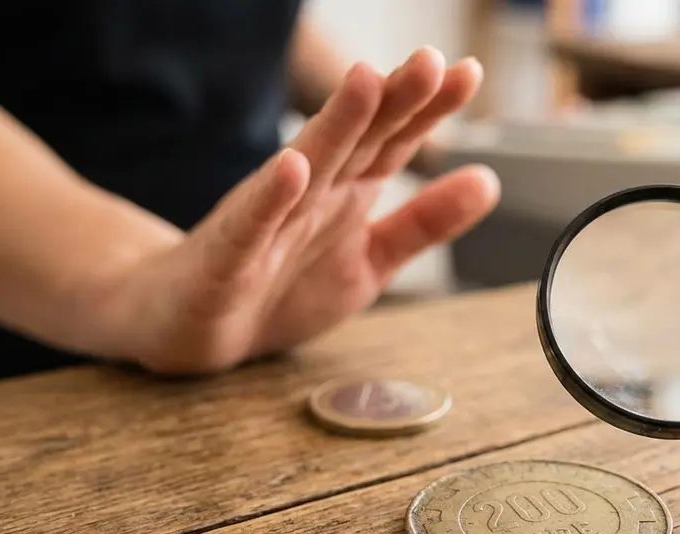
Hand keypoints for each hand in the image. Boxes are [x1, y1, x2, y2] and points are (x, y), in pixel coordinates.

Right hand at [94, 47, 498, 372]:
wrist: (190, 328)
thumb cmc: (278, 287)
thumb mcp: (370, 260)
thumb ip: (425, 223)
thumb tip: (489, 181)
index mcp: (347, 190)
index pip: (394, 140)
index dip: (430, 109)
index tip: (468, 73)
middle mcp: (310, 191)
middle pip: (358, 138)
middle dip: (393, 99)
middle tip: (429, 61)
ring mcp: (267, 219)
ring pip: (308, 165)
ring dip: (337, 124)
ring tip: (366, 82)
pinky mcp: (229, 256)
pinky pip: (251, 224)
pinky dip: (271, 197)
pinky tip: (292, 168)